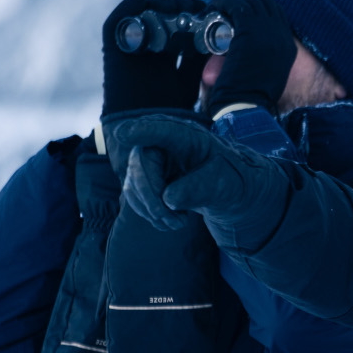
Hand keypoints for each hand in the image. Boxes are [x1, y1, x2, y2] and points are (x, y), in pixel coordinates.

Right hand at [101, 0, 207, 116]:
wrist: (143, 131)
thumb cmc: (172, 114)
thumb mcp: (193, 82)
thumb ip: (200, 62)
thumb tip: (218, 40)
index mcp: (170, 57)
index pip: (183, 26)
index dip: (195, 15)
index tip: (210, 12)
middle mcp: (151, 49)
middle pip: (165, 15)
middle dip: (181, 6)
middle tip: (195, 6)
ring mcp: (133, 47)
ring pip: (145, 13)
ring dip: (161, 3)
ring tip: (177, 5)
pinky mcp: (114, 48)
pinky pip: (117, 21)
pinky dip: (129, 7)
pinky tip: (145, 2)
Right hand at [114, 114, 282, 251]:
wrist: (225, 188)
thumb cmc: (228, 178)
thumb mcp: (224, 182)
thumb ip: (201, 187)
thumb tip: (169, 199)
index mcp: (187, 135)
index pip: (162, 130)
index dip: (143, 131)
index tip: (124, 133)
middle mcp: (162, 142)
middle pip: (140, 165)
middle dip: (153, 198)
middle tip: (178, 222)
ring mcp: (148, 159)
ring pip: (133, 185)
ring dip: (154, 212)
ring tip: (180, 222)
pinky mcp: (142, 177)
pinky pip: (134, 197)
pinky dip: (151, 214)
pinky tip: (171, 219)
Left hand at [204, 0, 296, 114]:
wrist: (246, 107)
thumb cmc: (249, 99)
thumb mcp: (262, 76)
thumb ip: (256, 60)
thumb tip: (234, 49)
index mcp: (287, 48)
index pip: (278, 18)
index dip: (260, 11)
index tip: (243, 13)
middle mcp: (281, 36)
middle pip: (268, 4)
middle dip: (249, 1)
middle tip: (231, 5)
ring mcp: (267, 32)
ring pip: (252, 2)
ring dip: (234, 1)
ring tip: (219, 4)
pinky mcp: (250, 30)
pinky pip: (237, 6)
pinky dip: (225, 2)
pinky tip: (215, 3)